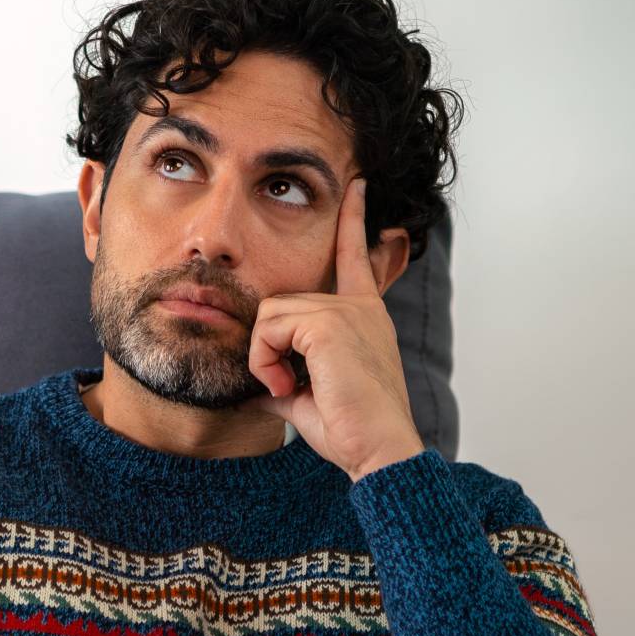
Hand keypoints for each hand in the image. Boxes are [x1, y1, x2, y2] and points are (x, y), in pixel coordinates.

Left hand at [237, 177, 424, 482]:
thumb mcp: (309, 399)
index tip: (356, 185)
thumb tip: (254, 389)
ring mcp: (346, 311)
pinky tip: (290, 382)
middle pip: (280, 302)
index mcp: (364, 316)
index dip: (353, 220)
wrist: (379, 450)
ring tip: (291, 385)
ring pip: (270, 314)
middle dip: (269, 346)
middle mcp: (359, 307)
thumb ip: (284, 381)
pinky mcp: (329, 322)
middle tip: (290, 384)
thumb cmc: (353, 430)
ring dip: (266, 356)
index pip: (356, 256)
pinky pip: (269, 328)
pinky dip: (266, 359)